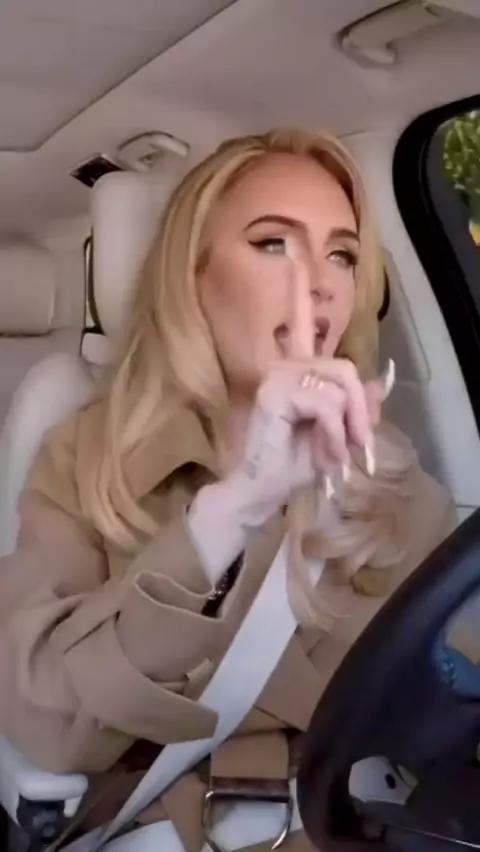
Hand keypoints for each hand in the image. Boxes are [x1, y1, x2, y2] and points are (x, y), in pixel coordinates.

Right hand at [227, 237, 393, 523]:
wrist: (262, 491)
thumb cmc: (292, 465)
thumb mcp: (337, 434)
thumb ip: (356, 406)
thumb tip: (380, 379)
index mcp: (295, 371)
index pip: (300, 322)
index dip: (298, 288)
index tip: (293, 249)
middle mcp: (284, 366)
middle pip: (346, 367)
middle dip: (360, 411)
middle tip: (357, 450)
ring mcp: (277, 376)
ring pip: (340, 385)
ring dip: (347, 427)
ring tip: (335, 458)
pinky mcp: (275, 391)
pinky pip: (327, 403)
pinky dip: (333, 433)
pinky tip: (322, 454)